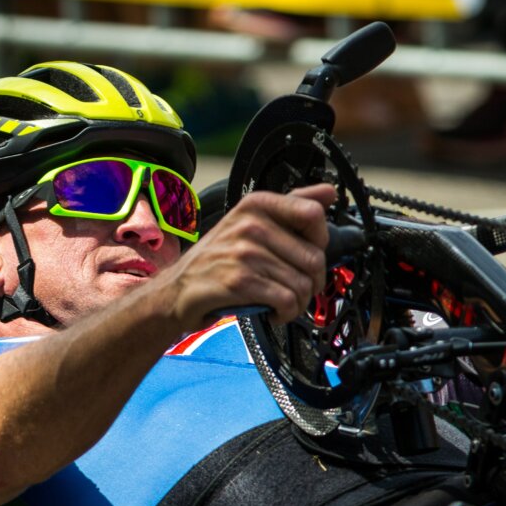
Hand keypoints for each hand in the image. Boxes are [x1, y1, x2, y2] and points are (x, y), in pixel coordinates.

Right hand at [159, 183, 334, 329]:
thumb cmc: (217, 258)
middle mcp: (251, 225)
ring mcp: (245, 253)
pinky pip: (286, 301)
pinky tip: (274, 312)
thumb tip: (329, 192)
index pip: (313, 213)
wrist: (177, 290)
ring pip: (302, 283)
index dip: (322, 240)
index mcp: (257, 205)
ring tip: (284, 303)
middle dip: (313, 282)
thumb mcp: (250, 222)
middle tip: (298, 289)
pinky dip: (286, 313)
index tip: (310, 252)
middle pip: (314, 257)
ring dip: (299, 302)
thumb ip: (291, 206)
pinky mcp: (240, 282)